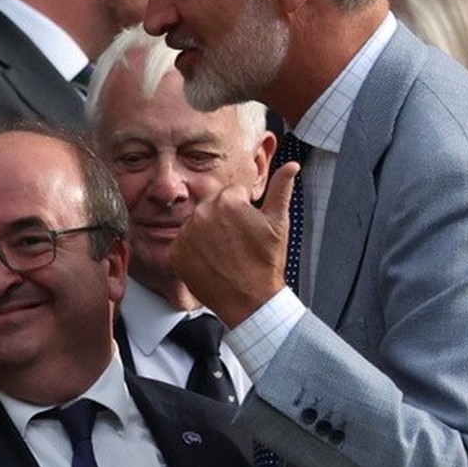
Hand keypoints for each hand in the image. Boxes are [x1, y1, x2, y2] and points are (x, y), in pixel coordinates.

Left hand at [168, 162, 299, 327]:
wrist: (250, 301)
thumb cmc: (265, 263)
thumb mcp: (278, 223)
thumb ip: (281, 189)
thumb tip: (291, 165)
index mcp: (227, 201)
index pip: (232, 194)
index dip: (243, 211)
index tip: (247, 230)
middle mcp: (202, 213)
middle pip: (212, 207)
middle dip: (223, 220)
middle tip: (237, 243)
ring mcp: (187, 234)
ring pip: (197, 224)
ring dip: (207, 234)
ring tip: (225, 253)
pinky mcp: (176, 253)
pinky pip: (184, 243)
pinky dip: (194, 251)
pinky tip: (210, 262)